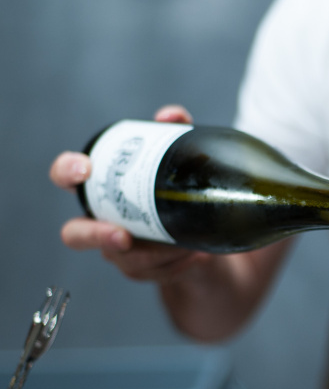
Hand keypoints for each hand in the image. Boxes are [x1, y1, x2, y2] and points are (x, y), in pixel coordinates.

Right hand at [50, 105, 206, 282]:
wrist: (202, 231)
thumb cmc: (176, 188)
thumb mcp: (180, 158)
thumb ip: (175, 132)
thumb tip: (172, 116)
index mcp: (101, 188)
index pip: (66, 177)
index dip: (67, 172)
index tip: (85, 169)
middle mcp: (101, 222)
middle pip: (76, 235)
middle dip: (97, 236)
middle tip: (123, 236)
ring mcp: (119, 252)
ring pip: (127, 261)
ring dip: (157, 253)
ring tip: (188, 243)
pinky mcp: (143, 271)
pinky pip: (157, 273)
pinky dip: (179, 263)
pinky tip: (198, 253)